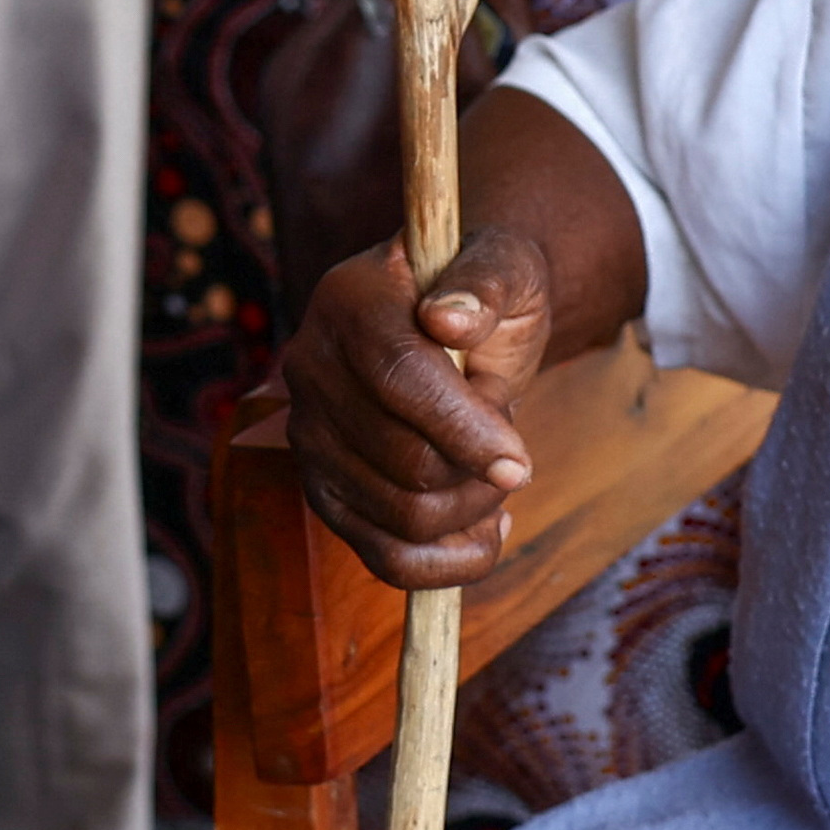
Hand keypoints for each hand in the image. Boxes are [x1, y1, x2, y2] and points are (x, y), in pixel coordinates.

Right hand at [276, 223, 549, 587]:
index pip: (398, 377)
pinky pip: (383, 556)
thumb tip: (449, 319)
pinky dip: (447, 561)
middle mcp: (311, 365)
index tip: (520, 463)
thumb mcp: (506, 268)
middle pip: (403, 459)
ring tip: (498, 476)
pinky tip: (484, 529)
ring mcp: (309, 432)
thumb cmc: (487, 296)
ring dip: (472, 512)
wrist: (460, 327)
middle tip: (515, 453)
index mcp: (349, 300)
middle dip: (480, 473)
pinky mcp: (322, 488)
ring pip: (400, 514)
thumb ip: (485, 283)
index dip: (462, 428)